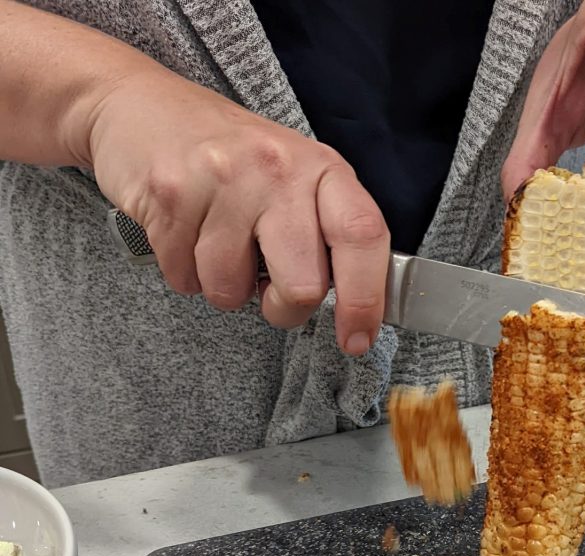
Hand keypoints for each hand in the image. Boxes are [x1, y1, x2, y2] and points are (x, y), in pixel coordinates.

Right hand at [88, 69, 387, 354]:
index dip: (366, 299)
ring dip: (224, 287)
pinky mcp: (170, 195)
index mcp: (322, 169)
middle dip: (283, 308)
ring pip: (233, 290)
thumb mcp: (296, 181)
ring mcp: (223, 179)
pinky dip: (185, 273)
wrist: (138, 105)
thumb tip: (358, 308)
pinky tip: (185, 234)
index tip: (356, 340)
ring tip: (217, 244)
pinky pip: (185, 278)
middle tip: (268, 289)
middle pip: (302, 286)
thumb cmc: (231, 159)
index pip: (363, 236)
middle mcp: (278, 169)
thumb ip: (328, 236)